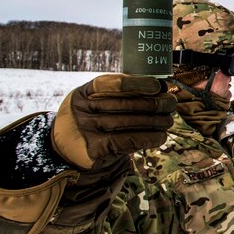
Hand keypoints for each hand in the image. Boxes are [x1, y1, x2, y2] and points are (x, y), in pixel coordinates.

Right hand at [51, 74, 176, 169]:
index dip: (137, 83)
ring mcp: (88, 130)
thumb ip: (114, 95)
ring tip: (169, 120)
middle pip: (125, 104)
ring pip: (130, 123)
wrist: (63, 150)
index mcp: (83, 93)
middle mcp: (83, 110)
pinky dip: (149, 138)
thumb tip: (158, 89)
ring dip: (155, 121)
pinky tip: (161, 136)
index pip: (111, 83)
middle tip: (171, 103)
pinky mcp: (95, 149)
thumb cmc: (88, 121)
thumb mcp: (91, 102)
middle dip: (154, 103)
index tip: (157, 85)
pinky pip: (128, 141)